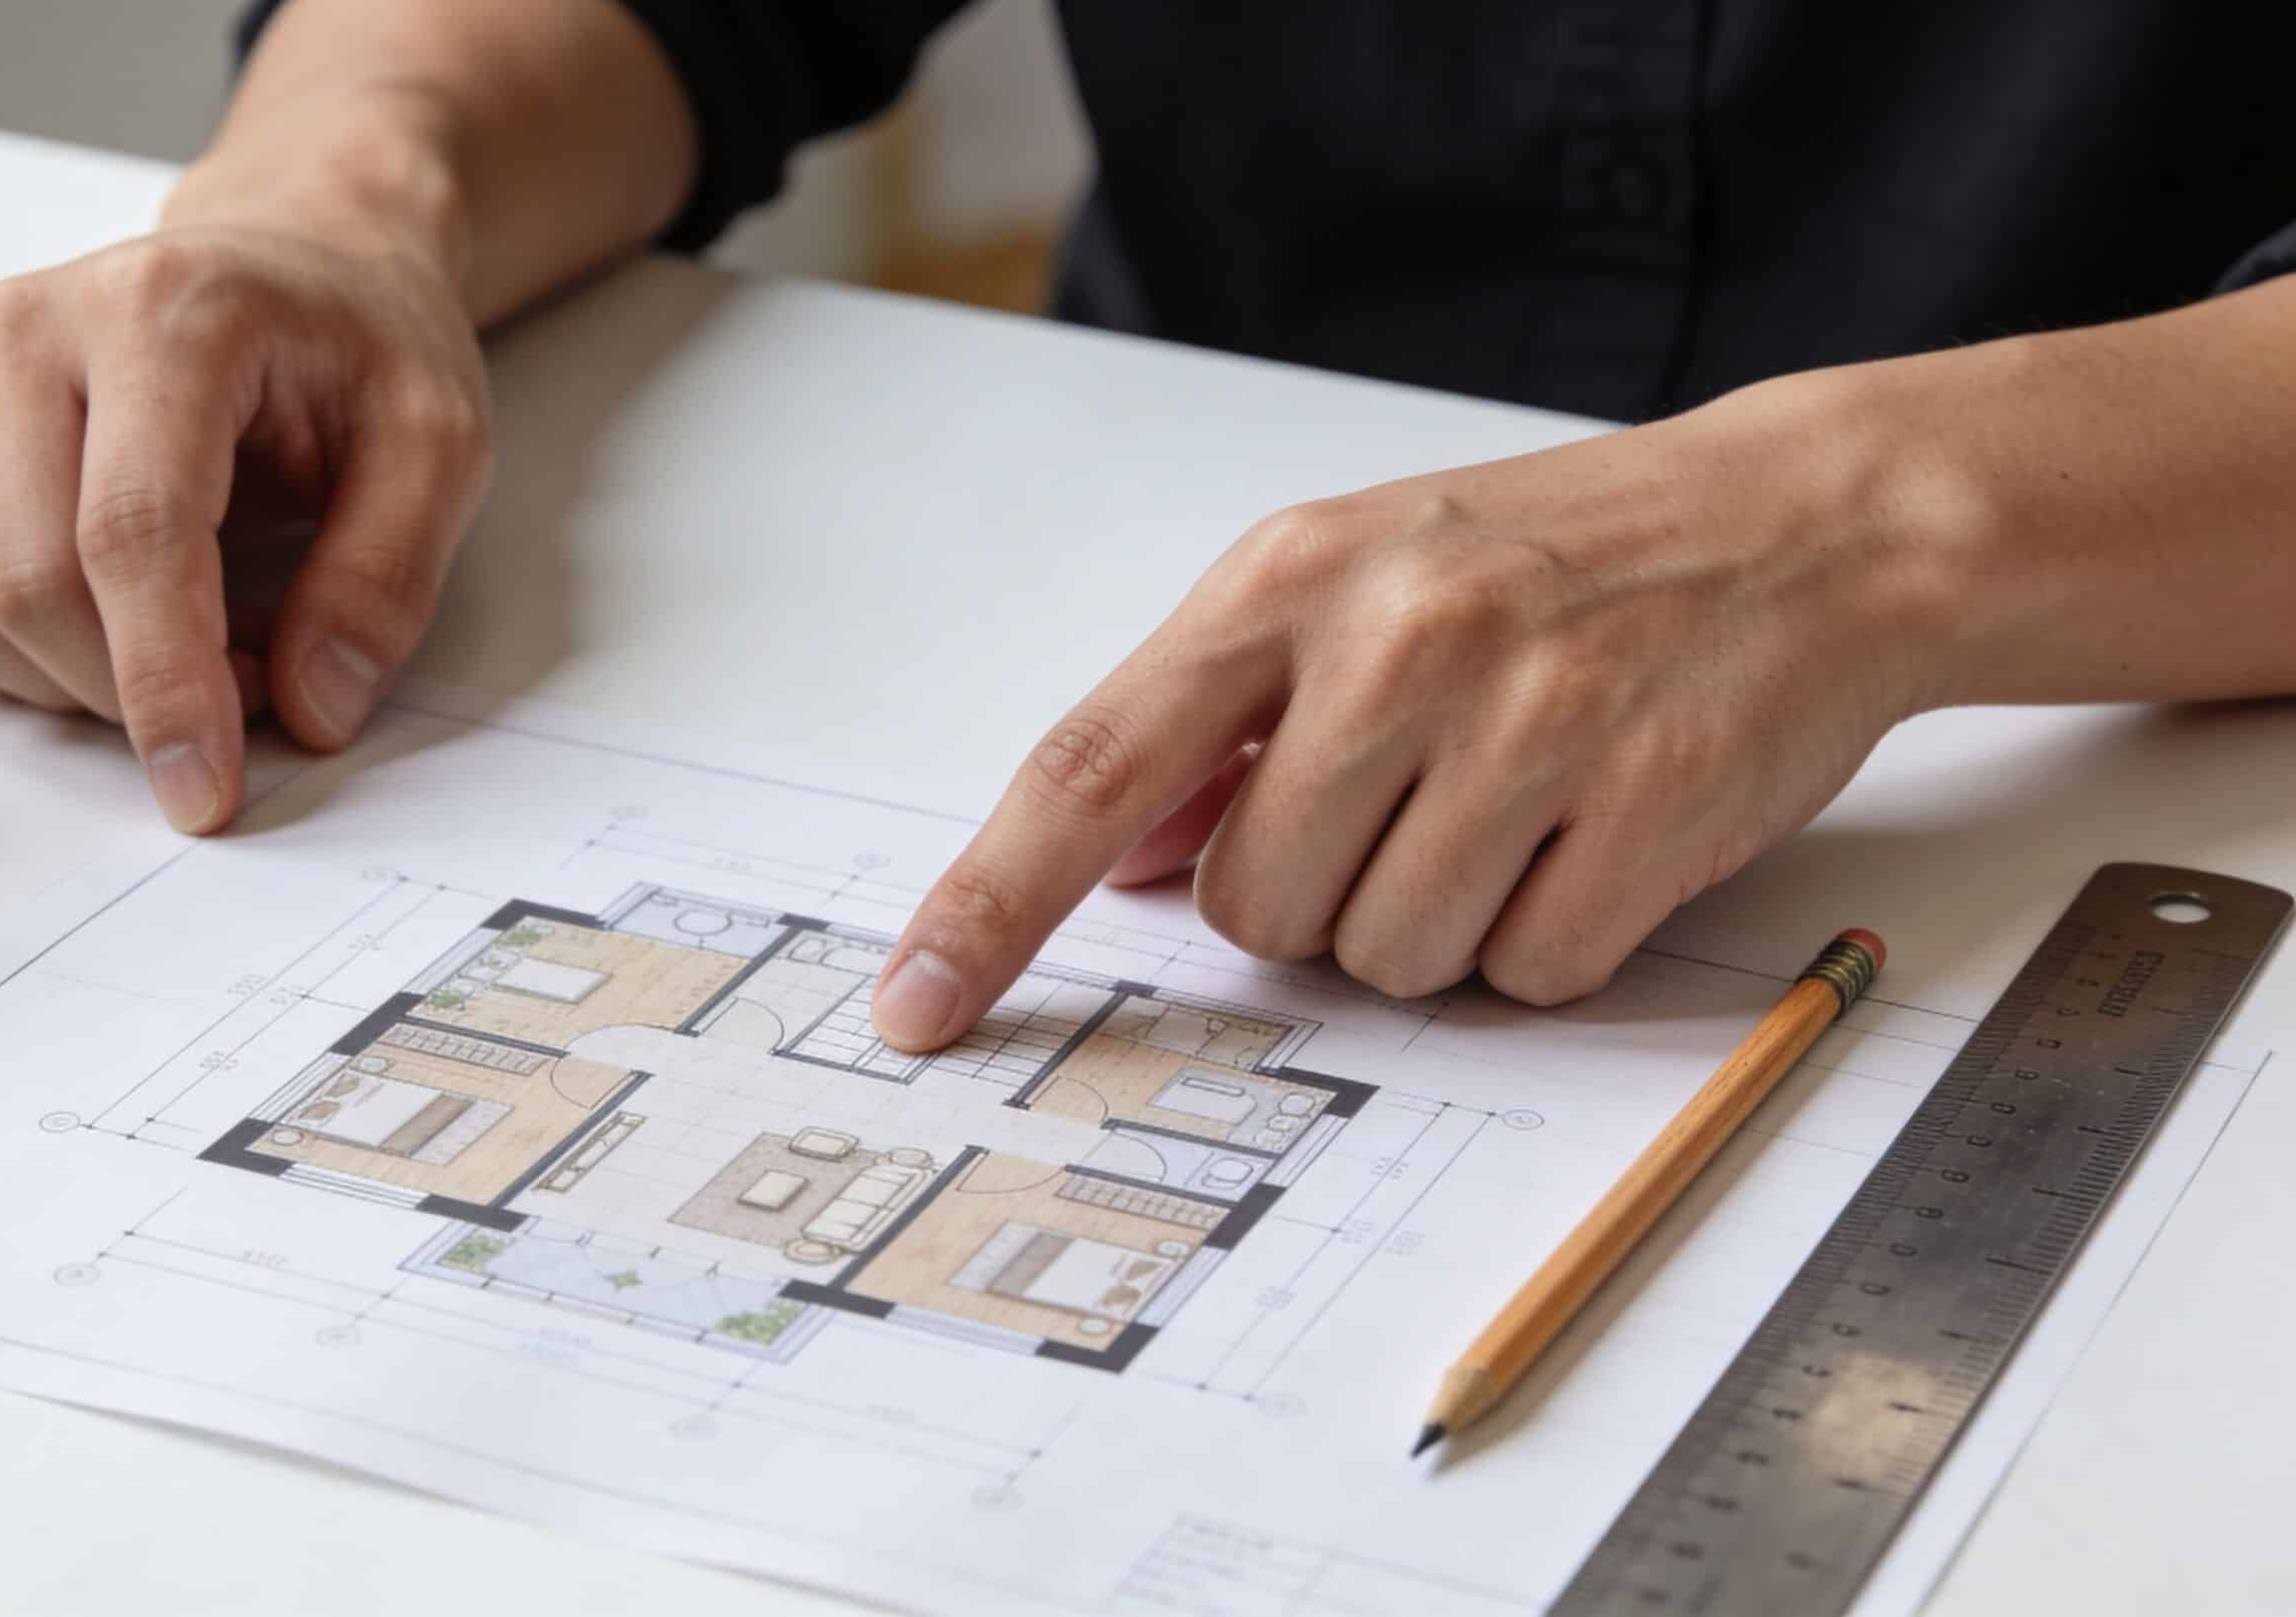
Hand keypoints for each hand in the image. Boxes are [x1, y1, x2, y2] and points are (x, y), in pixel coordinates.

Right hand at [0, 218, 491, 830]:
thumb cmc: (354, 342)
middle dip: (138, 691)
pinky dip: (31, 657)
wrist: (288, 260)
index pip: (128, 533)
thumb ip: (386, 578)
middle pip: (30, 585)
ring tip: (204, 635)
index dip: (164, 684)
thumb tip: (313, 709)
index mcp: (160, 314)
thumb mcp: (439, 442)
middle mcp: (28, 331)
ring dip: (84, 682)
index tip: (207, 789)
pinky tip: (125, 617)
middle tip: (260, 683)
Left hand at [871, 383, 1950, 1046]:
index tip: (917, 1005)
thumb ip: (1222, 723)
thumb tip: (1113, 862)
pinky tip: (1592, 831)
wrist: (1805, 522)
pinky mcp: (1644, 806)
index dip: (991, 903)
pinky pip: (1524, 974)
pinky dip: (1548, 937)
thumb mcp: (1364, 581)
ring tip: (1514, 805)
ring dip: (1435, 924)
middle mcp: (1395, 640)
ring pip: (1384, 959)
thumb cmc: (1555, 560)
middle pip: (1250, 909)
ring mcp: (1526, 721)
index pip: (1092, 765)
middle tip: (1416, 798)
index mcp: (1290, 577)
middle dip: (1316, 897)